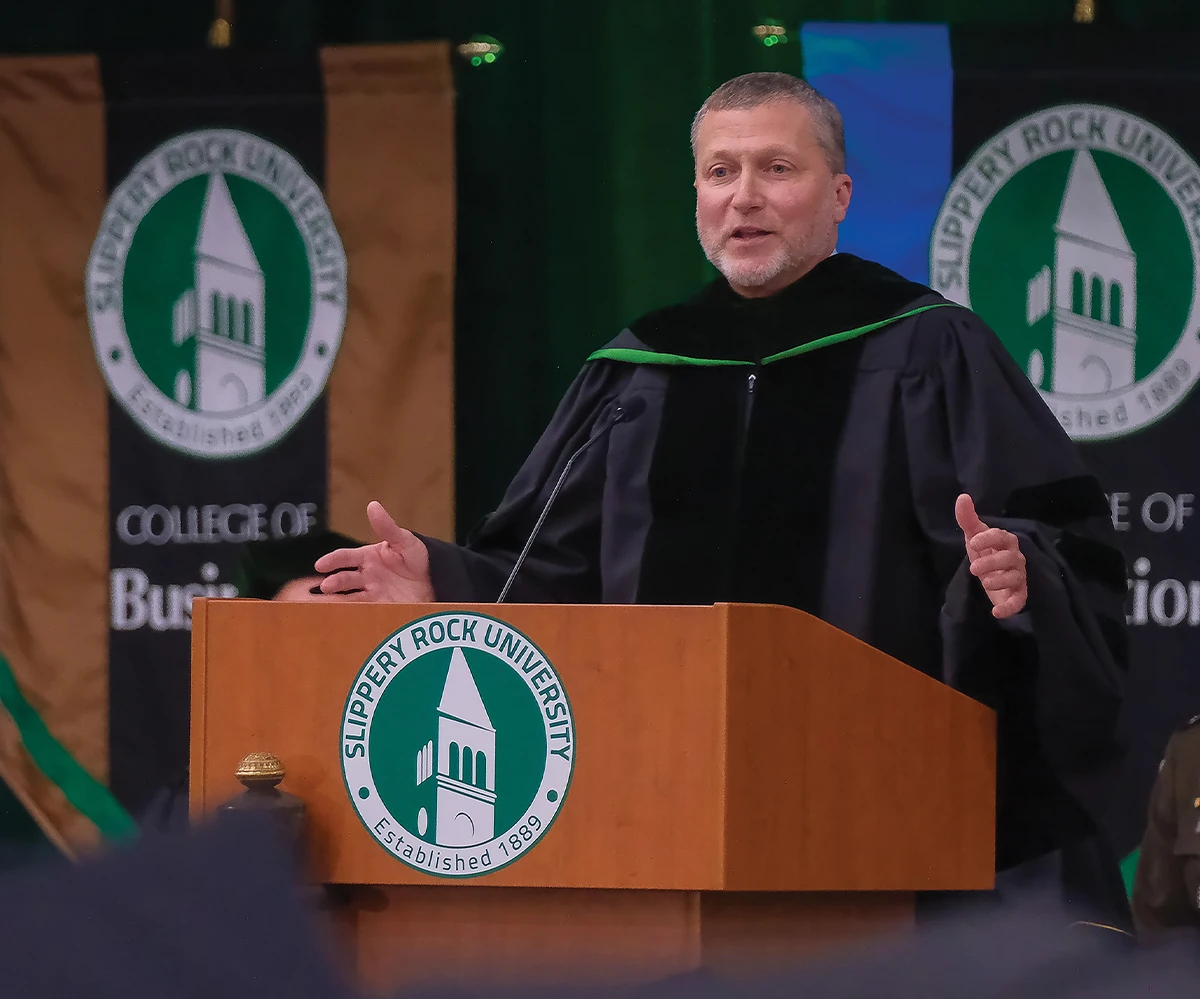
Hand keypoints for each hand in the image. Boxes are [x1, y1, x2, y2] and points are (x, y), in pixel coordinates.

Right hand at [314, 501, 433, 602]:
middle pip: (344, 579)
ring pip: (349, 597)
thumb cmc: (418, 557)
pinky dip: (351, 614)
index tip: (321, 565)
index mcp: (368, 557)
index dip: (332, 560)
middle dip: (333, 583)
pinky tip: (343, 617)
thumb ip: (387, 527)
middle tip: (325, 586)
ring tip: (325, 604)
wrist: (437, 580)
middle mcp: (366, 575)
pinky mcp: (381, 608)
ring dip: (336, 600)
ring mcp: (372, 592)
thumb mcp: (404, 540)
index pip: (345, 557)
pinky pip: (363, 611)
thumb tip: (372, 505)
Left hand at [955, 493, 1026, 618]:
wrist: (991, 576)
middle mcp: (1015, 557)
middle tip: (974, 568)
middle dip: (992, 563)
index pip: (1001, 536)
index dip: (988, 539)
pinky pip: (1019, 601)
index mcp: (1005, 541)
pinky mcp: (1018, 594)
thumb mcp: (974, 537)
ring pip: (1016, 578)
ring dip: (1000, 581)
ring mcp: (1018, 576)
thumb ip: (968, 519)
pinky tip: (996, 612)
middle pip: (1010, 558)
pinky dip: (1010, 607)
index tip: (973, 542)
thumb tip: (962, 497)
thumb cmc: (985, 552)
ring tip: (984, 582)